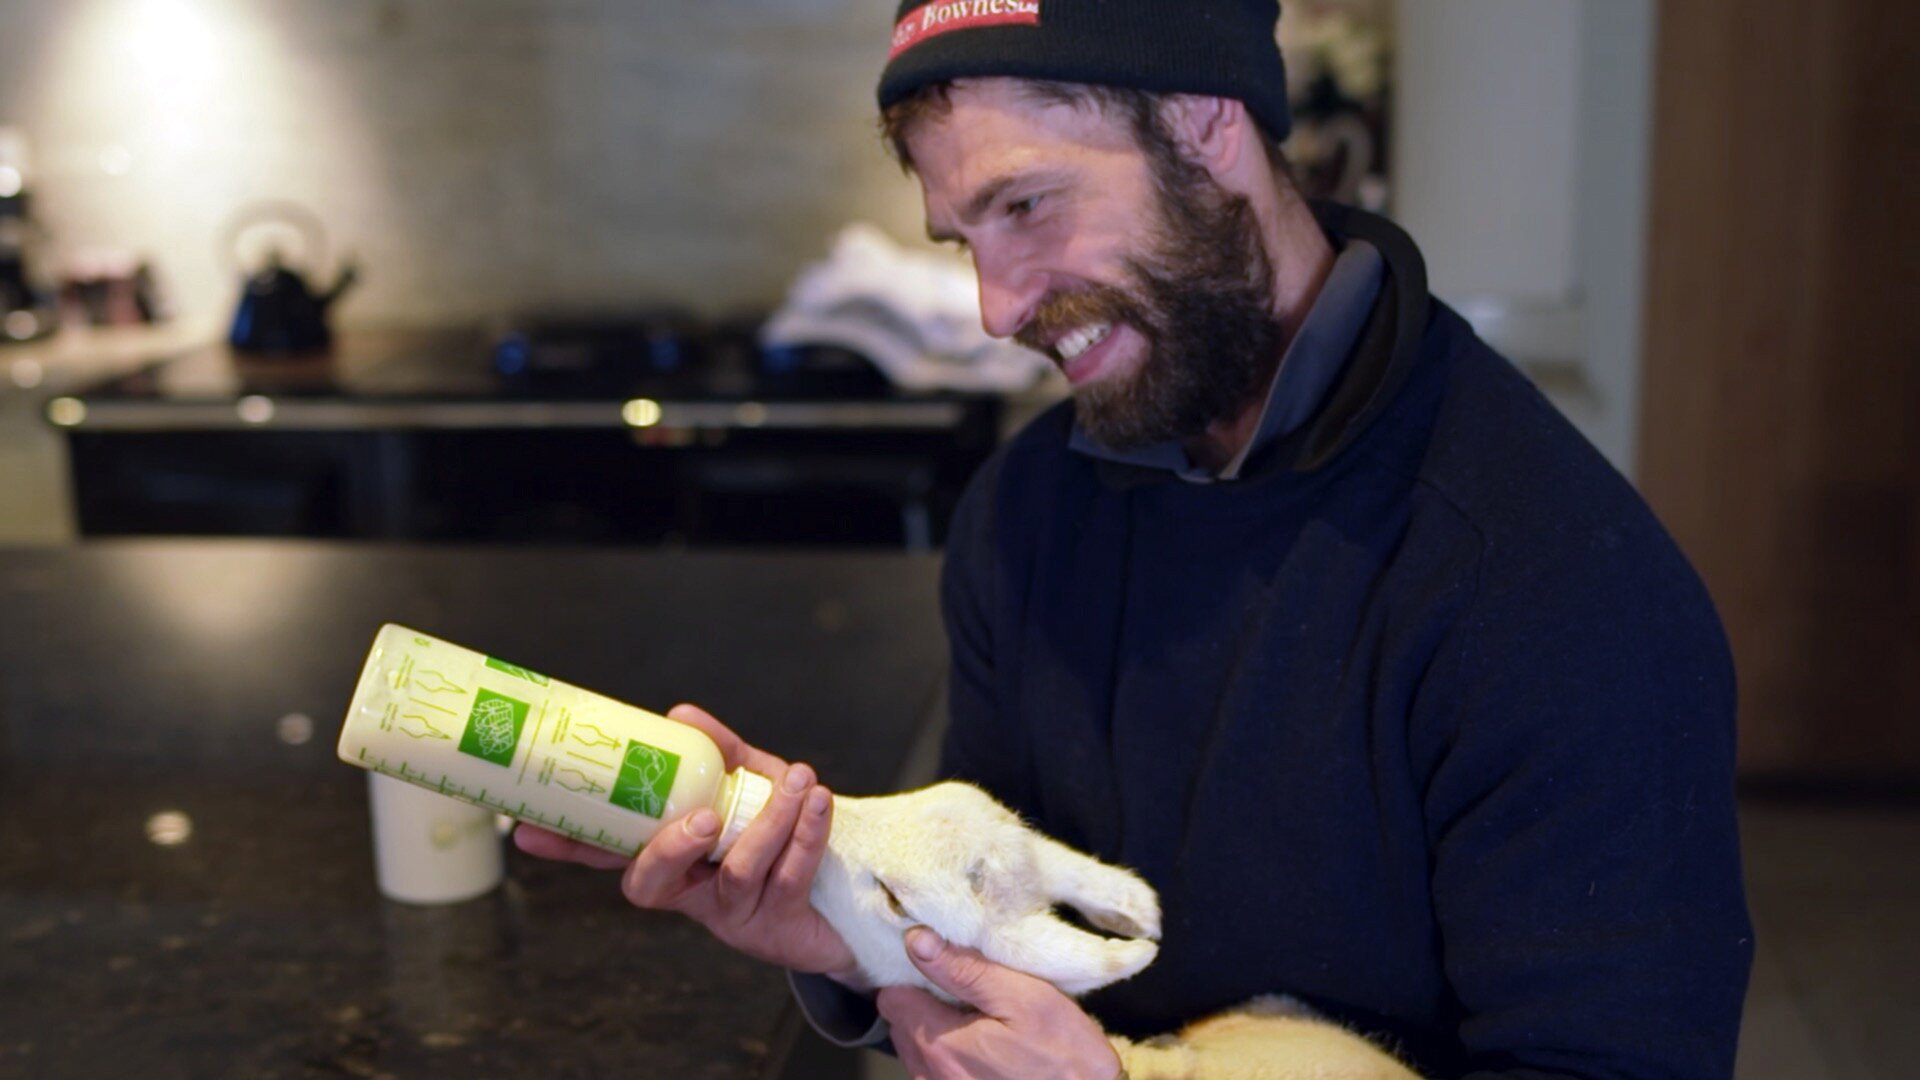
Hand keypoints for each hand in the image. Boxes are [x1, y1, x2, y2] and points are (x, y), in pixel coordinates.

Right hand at [513, 703, 858, 979]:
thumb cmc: (785, 831)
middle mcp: (691, 891)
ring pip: (736, 873)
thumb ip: (721, 753)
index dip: (568, 845)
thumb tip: (680, 716)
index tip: (527, 830)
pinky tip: (816, 800)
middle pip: (650, 885)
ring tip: (797, 780)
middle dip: (669, 849)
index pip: (607, 852)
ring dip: (770, 823)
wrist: (848, 885)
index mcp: (670, 856)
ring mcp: (731, 913)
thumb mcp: (752, 783)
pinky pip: (786, 878)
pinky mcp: (776, 925)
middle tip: (703, 817)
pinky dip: (805, 834)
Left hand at [877, 927, 1121, 1079]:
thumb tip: (916, 940)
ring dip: (936, 1030)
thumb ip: (965, 970)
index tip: (942, 964)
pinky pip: (934, 1072)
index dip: (913, 974)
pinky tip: (984, 1049)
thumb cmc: (1064, 1054)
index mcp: (941, 1043)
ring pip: (915, 1049)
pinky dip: (949, 1056)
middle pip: (901, 1024)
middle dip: (925, 1001)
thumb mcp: (1023, 998)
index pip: (891, 997)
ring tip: (978, 1018)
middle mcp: (930, 1074)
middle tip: (968, 989)